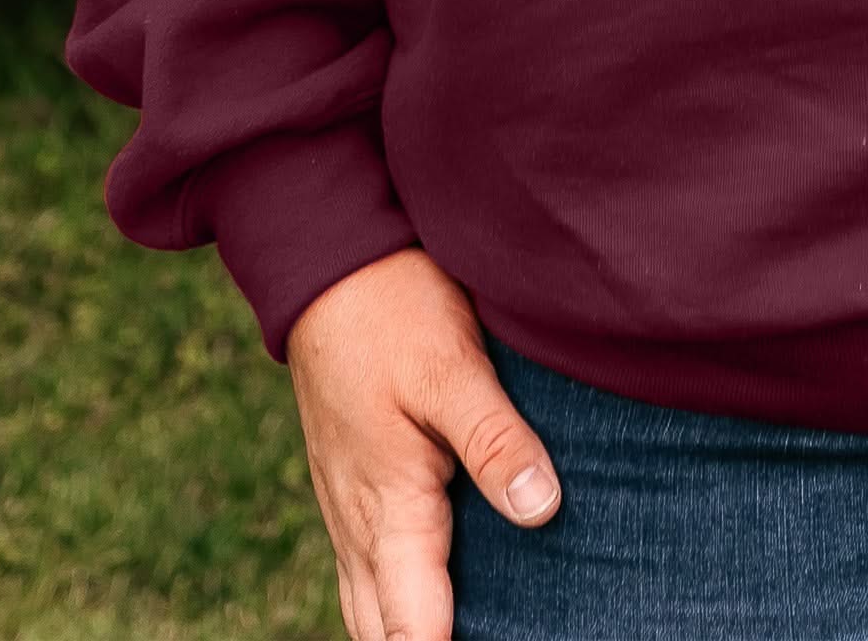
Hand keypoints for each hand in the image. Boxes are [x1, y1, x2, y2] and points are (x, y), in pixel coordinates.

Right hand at [288, 246, 561, 640]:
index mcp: (388, 508)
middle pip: (385, 632)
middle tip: (497, 637)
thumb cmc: (391, 310)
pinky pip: (367, 569)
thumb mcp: (452, 366)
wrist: (327, 264)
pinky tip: (439, 591)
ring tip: (471, 629)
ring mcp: (347, 506)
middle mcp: (359, 522)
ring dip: (407, 629)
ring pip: (370, 606)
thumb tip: (540, 510)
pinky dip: (396, 597)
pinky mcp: (351, 483)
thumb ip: (494, 439)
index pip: (412, 629)